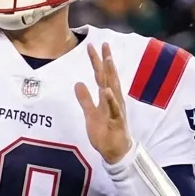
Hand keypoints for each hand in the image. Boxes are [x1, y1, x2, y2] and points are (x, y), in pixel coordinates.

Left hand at [74, 43, 132, 164]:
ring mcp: (116, 109)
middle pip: (109, 77)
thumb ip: (85, 99)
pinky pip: (114, 109)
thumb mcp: (90, 113)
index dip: (97, 61)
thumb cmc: (105, 131)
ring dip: (110, 74)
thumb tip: (78, 83)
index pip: (101, 75)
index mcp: (106, 97)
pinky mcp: (116, 120)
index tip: (93, 46)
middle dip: (106, 60)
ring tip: (107, 60)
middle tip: (103, 44)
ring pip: (113, 88)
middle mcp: (113, 99)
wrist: (115, 151)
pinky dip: (110, 100)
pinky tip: (106, 90)